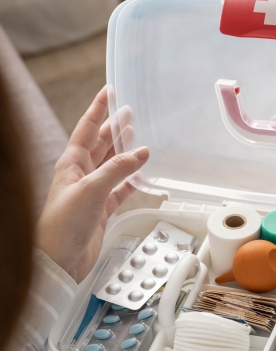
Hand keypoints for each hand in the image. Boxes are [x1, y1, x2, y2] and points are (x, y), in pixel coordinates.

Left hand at [36, 87, 148, 282]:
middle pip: (101, 144)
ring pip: (112, 165)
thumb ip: (117, 170)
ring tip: (136, 135)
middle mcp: (81, 174)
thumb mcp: (91, 190)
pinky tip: (141, 174)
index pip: (87, 129)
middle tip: (129, 111)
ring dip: (124, 151)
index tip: (109, 91)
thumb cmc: (63, 225)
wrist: (60, 259)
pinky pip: (121, 188)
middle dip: (114, 126)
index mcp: (71, 164)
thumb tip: (140, 151)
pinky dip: (132, 180)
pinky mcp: (102, 209)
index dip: (98, 109)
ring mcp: (92, 191)